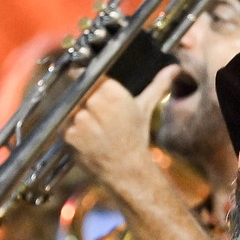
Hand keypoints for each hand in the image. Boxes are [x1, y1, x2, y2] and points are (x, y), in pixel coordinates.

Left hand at [65, 70, 168, 199]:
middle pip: (81, 92)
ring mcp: (81, 120)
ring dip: (78, 117)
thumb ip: (157, 85)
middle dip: (87, 103)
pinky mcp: (69, 135)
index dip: (95, 87)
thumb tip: (175, 68)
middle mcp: (96, 104)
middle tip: (97, 116)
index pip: (93, 77)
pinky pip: (64, 125)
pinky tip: (86, 139)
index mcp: (114, 93)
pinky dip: (72, 131)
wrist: (127, 170)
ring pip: (71, 109)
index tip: (98, 96)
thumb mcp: (145, 108)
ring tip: (93, 129)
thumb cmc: (135, 137)